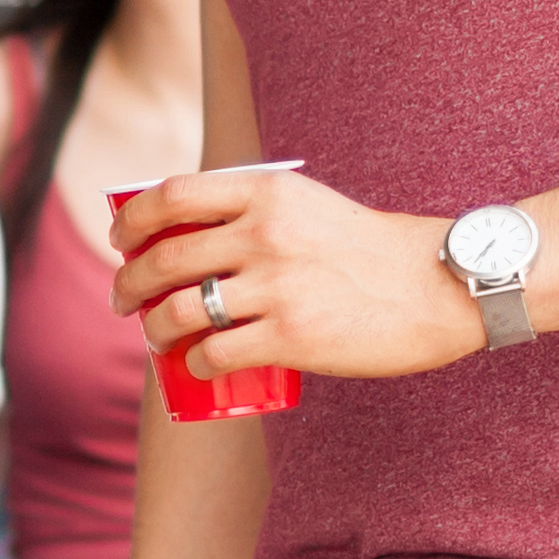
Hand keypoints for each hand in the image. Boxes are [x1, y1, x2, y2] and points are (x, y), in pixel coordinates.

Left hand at [106, 164, 483, 386]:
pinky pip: (214, 353)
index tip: (122, 240)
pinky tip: (197, 365)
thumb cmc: (369, 250)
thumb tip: (193, 234)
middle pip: (165, 257)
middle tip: (123, 300)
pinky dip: (194, 363)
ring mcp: (275, 287)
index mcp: (267, 193)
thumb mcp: (310, 206)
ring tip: (154, 336)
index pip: (172, 195)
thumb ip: (259, 210)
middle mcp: (264, 234)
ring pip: (179, 310)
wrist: (436, 286)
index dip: (134, 220)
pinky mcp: (290, 336)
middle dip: (129, 283)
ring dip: (153, 329)